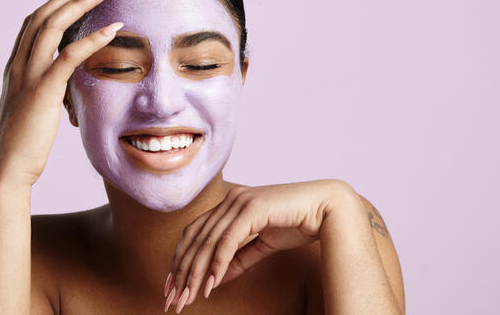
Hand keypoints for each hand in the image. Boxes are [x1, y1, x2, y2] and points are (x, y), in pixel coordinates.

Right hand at [0, 0, 121, 186]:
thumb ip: (44, 86)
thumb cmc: (24, 143)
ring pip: (51, 27)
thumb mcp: (32, 107)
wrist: (10, 168)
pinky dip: (91, 39)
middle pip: (43, 15)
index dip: (59, 0)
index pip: (35, 21)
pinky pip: (68, 57)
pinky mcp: (42, 92)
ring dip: (79, 4)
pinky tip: (113, 29)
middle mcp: (17, 65)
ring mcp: (27, 76)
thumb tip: (62, 79)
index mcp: (15, 66)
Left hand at [163, 179, 355, 311]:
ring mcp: (240, 202)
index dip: (179, 259)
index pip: (194, 233)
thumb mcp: (262, 245)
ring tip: (189, 296)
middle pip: (195, 239)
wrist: (327, 210)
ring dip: (196, 272)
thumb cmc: (297, 224)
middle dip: (182, 271)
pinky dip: (217, 263)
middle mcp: (230, 200)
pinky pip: (228, 241)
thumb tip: (214, 277)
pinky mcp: (252, 208)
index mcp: (229, 205)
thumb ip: (238, 259)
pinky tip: (210, 284)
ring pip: (208, 241)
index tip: (171, 285)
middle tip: (174, 299)